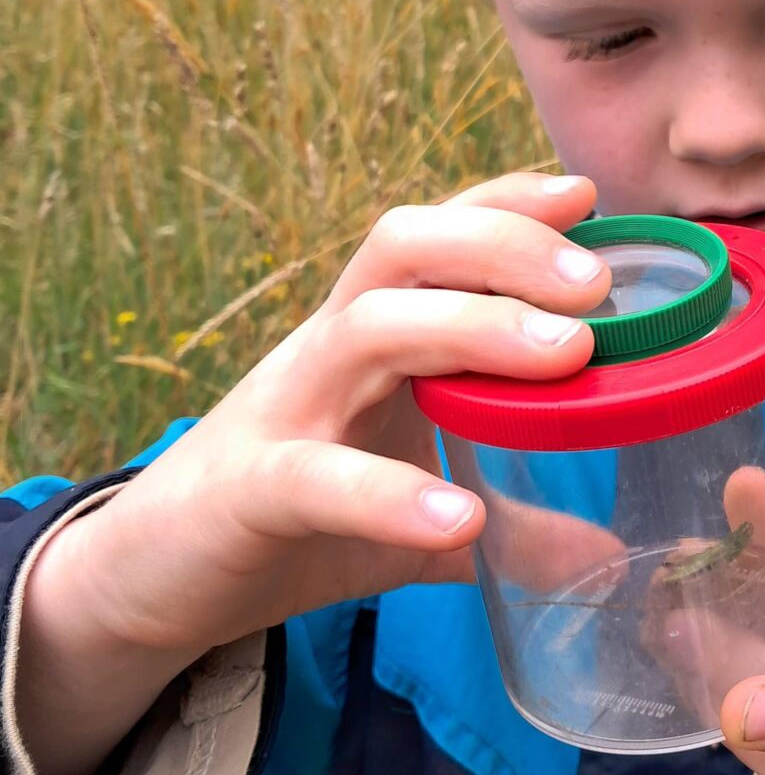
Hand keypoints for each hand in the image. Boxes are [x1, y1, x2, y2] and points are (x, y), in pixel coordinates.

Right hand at [17, 171, 611, 774]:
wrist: (154, 579)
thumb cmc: (294, 521)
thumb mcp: (418, 521)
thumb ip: (510, 528)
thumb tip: (601, 554)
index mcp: (372, 338)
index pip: (437, 239)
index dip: (506, 204)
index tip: (587, 195)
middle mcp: (328, 350)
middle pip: (404, 250)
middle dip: (506, 248)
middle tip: (599, 286)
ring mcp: (285, 411)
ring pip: (368, 329)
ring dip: (473, 327)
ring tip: (566, 354)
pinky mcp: (250, 491)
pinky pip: (318, 478)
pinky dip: (392, 494)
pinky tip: (462, 517)